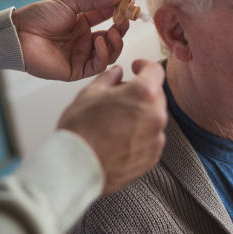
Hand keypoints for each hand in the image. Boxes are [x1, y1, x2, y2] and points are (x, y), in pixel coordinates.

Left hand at [12, 0, 128, 80]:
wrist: (19, 33)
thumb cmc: (40, 16)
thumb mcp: (69, 3)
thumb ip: (94, 1)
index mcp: (83, 24)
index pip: (109, 20)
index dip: (120, 14)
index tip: (129, 8)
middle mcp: (84, 41)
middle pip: (112, 39)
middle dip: (120, 30)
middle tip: (124, 21)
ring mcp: (81, 56)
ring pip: (109, 54)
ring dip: (115, 43)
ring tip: (111, 32)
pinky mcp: (76, 70)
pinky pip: (97, 66)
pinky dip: (103, 54)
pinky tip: (99, 42)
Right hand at [57, 59, 167, 195]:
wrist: (77, 168)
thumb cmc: (80, 130)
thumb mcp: (90, 93)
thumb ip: (109, 78)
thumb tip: (117, 72)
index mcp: (143, 93)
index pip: (155, 70)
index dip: (144, 65)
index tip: (137, 67)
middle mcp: (156, 115)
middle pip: (155, 95)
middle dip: (140, 92)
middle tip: (118, 96)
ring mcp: (156, 138)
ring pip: (153, 117)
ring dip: (140, 114)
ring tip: (114, 120)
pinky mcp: (152, 157)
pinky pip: (150, 138)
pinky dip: (139, 134)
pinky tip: (119, 137)